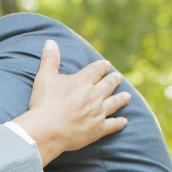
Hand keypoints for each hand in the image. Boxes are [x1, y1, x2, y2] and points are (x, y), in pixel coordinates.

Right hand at [13, 40, 129, 166]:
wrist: (47, 130)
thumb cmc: (44, 103)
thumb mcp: (44, 77)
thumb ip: (50, 59)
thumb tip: (50, 41)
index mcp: (82, 81)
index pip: (96, 70)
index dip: (102, 66)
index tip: (106, 64)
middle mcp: (94, 95)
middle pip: (108, 85)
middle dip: (114, 80)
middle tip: (119, 77)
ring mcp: (98, 112)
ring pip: (114, 103)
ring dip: (121, 98)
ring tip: (127, 96)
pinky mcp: (98, 129)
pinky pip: (112, 125)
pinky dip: (119, 123)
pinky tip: (124, 121)